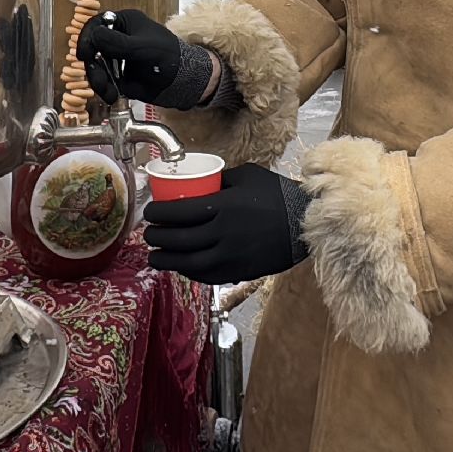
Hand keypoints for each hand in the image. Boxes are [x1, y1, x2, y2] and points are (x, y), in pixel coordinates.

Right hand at [77, 9, 200, 108]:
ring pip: (95, 67)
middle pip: (92, 48)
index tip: (85, 55)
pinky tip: (112, 96)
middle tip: (99, 80)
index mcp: (124, 23)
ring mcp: (117, 58)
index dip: (87, 38)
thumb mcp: (141, 47)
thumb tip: (93, 35)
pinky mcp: (119, 75)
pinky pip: (103, 81)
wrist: (184, 82)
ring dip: (98, 80)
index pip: (97, 25)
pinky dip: (105, 89)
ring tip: (109, 93)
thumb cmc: (168, 56)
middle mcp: (118, 38)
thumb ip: (116, 42)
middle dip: (94, 66)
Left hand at [143, 163, 309, 283]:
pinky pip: (206, 276)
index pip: (178, 212)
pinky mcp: (238, 271)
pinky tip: (181, 266)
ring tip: (155, 256)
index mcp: (222, 207)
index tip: (149, 212)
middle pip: (178, 239)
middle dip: (157, 237)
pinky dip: (189, 272)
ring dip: (166, 261)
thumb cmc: (276, 195)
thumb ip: (220, 180)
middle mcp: (222, 233)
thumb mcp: (246, 176)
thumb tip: (196, 182)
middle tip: (148, 233)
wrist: (304, 224)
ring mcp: (230, 256)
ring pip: (188, 263)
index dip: (157, 214)